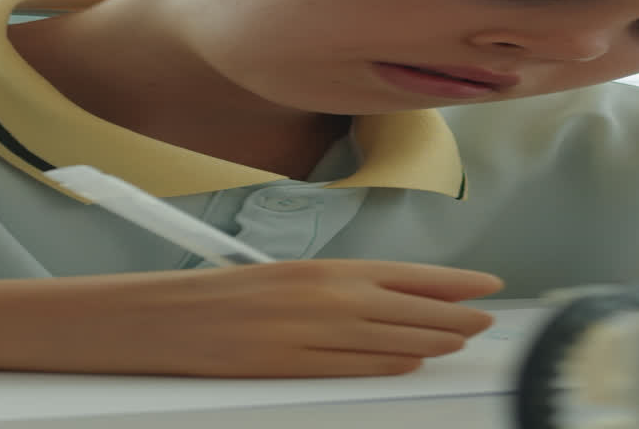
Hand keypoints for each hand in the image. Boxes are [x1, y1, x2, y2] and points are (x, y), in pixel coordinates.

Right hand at [0, 260, 503, 377]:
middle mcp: (321, 300)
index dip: (452, 284)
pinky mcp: (290, 370)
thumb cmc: (215, 293)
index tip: (485, 286)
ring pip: (388, 344)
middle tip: (484, 321)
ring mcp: (307, 338)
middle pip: (407, 312)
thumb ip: (336, 286)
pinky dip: (387, 366)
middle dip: (453, 318)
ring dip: (430, 343)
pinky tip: (409, 363)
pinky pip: (352, 370)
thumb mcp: (281, 275)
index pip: (406, 275)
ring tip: (458, 342)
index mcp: (320, 269)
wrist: (154, 318)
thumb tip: (388, 295)